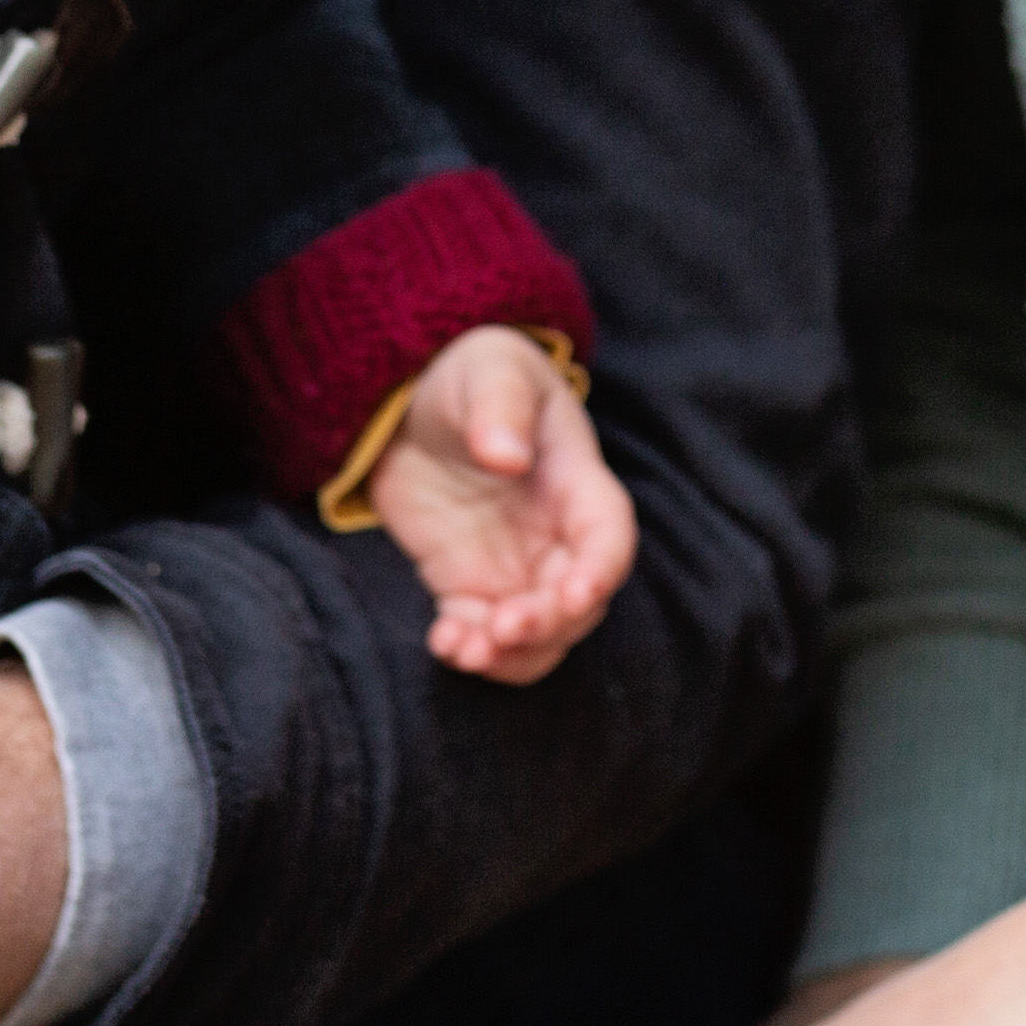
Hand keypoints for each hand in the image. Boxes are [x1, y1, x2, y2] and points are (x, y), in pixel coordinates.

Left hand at [368, 328, 637, 683]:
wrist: (417, 402)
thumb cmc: (474, 376)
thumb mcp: (490, 370)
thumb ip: (501, 407)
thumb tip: (506, 457)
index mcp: (578, 483)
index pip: (608, 537)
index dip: (600, 570)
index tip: (575, 594)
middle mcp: (556, 536)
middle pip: (578, 603)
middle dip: (548, 624)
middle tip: (503, 626)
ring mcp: (516, 568)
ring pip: (539, 636)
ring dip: (513, 656)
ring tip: (467, 650)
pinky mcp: (470, 586)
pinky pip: (484, 636)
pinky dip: (471, 651)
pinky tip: (445, 644)